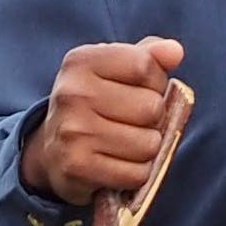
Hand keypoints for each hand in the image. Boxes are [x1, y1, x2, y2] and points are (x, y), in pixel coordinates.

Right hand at [19, 38, 186, 205]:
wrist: (51, 152)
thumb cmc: (94, 105)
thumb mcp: (114, 71)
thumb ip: (148, 56)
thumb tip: (175, 51)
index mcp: (81, 62)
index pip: (145, 66)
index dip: (156, 82)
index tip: (140, 90)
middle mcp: (72, 93)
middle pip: (152, 107)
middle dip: (154, 119)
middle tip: (132, 122)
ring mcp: (73, 132)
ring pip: (149, 144)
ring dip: (147, 149)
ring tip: (125, 145)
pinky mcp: (77, 167)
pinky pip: (137, 174)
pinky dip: (136, 174)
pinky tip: (118, 165)